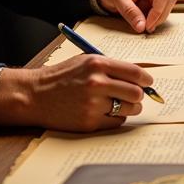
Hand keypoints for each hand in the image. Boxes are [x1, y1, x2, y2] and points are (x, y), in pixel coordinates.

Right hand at [0, 55, 154, 131]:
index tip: (148, 82)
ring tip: (124, 104)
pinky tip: (108, 112)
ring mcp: (92, 105)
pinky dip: (117, 118)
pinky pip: (116, 122)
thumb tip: (139, 76)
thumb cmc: (62, 76)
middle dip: (140, 95)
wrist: (35, 95)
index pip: (135, 73)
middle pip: (136, 93)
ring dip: (131, 108)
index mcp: (98, 64)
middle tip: (137, 96)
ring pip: (129, 109)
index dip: (146, 79)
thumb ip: (112, 67)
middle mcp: (97, 83)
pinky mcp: (88, 122)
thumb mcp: (87, 61)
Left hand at [96, 0, 175, 32]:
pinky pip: (161, 14)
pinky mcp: (157, 3)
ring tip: (141, 25)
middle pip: (169, 2)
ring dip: (156, 20)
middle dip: (158, 17)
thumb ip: (129, 11)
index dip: (158, 12)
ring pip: (167, 9)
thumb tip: (141, 26)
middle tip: (145, 27)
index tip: (147, 25)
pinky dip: (153, 21)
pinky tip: (143, 23)